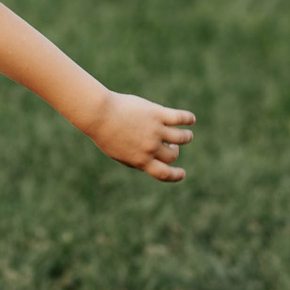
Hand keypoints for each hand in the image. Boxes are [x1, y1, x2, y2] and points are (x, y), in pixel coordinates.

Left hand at [81, 92, 196, 181]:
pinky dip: (188, 119)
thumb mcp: (118, 154)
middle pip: (172, 155)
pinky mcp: (157, 114)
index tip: (182, 173)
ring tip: (186, 135)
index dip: (176, 175)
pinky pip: (180, 118)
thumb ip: (135, 160)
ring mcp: (155, 130)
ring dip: (186, 137)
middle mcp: (150, 148)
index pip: (164, 174)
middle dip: (174, 152)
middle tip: (172, 146)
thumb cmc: (105, 134)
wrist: (99, 114)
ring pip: (182, 137)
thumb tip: (151, 163)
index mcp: (141, 160)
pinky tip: (191, 119)